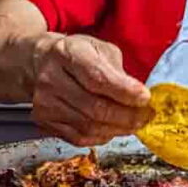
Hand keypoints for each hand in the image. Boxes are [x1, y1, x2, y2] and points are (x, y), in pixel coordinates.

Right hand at [30, 34, 151, 146]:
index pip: (98, 78)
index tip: (145, 98)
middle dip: (126, 116)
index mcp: (67, 53)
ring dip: (117, 129)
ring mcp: (45, 103)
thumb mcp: (100, 49)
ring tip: (133, 123)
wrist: (41, 64)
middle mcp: (51, 79)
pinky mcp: (45, 121)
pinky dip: (101, 137)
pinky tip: (112, 129)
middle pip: (94, 108)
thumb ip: (118, 71)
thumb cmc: (77, 55)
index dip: (125, 92)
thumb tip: (138, 98)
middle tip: (145, 116)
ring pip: (88, 126)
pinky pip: (79, 137)